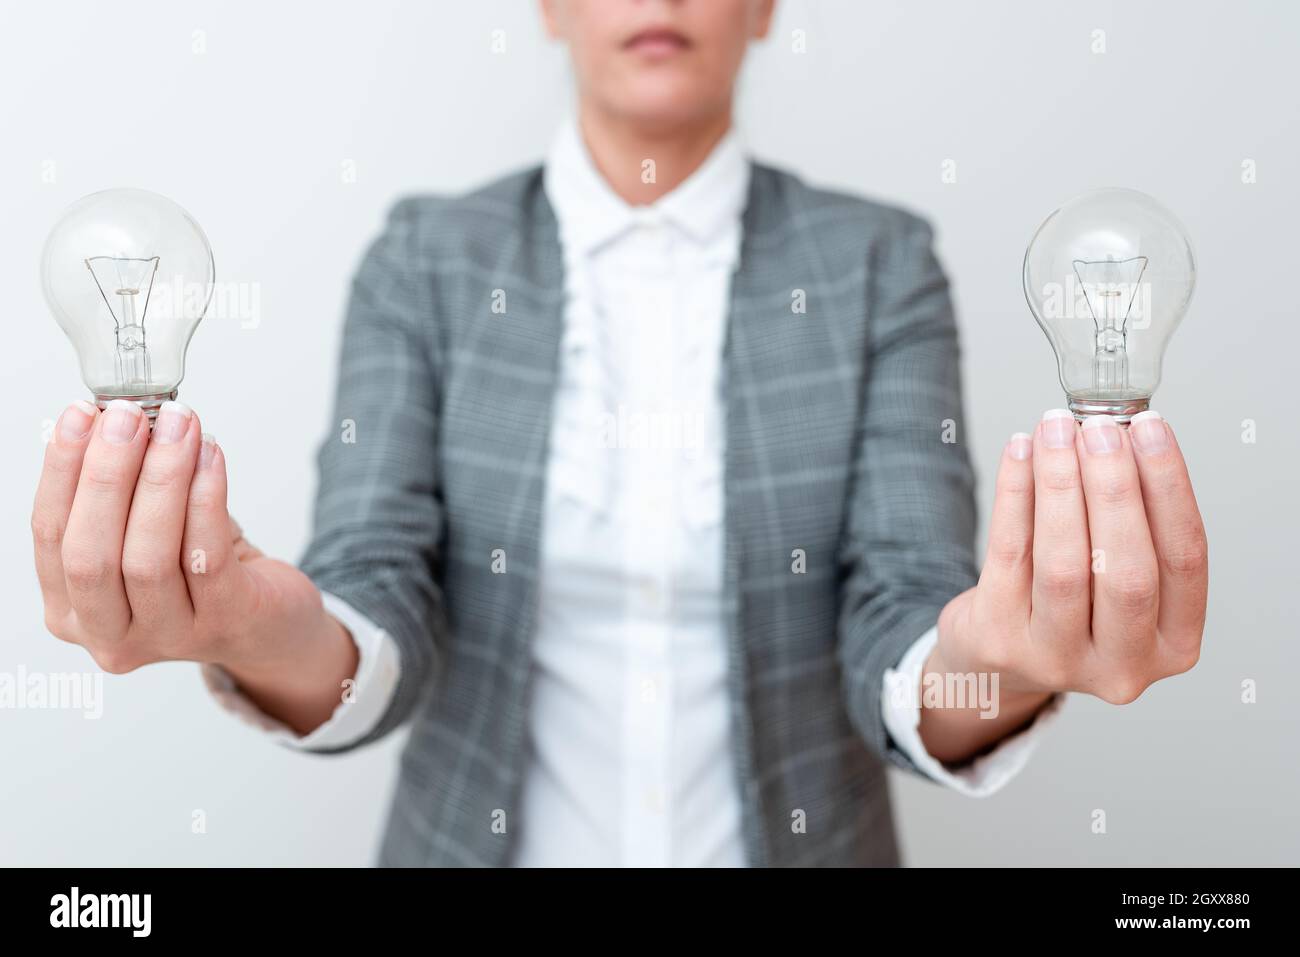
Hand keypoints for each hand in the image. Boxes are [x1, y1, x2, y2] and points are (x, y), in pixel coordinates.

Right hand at [31, 399, 353, 731]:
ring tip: (178, 427)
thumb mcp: (144, 534)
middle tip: (129, 416)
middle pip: (90, 555)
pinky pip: (206, 556)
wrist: (268, 622)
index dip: (62, 470)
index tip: (83, 415)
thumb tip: (112, 419)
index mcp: (73, 610)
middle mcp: (111, 635)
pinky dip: (206, 497)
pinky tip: (210, 456)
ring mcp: (169, 636)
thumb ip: (121, 490)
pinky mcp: (225, 622)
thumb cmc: (201, 573)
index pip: (51, 535)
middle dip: (107, 475)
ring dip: (161, 479)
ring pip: (148, 557)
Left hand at [926, 409, 1207, 759]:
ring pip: (1063, 563)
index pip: (1184, 558)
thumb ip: (1130, 519)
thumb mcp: (1118, 577)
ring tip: (1056, 429)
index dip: (1168, 487)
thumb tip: (1119, 433)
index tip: (1150, 429)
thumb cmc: (1072, 606)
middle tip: (1100, 428)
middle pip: (1127, 569)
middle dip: (1115, 487)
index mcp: (1173, 645)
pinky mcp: (1001, 640)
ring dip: (1060, 484)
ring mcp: (1057, 659)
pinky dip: (1014, 493)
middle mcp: (1122, 665)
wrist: (1001, 659)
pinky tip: (1020, 452)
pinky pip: (1009, 553)